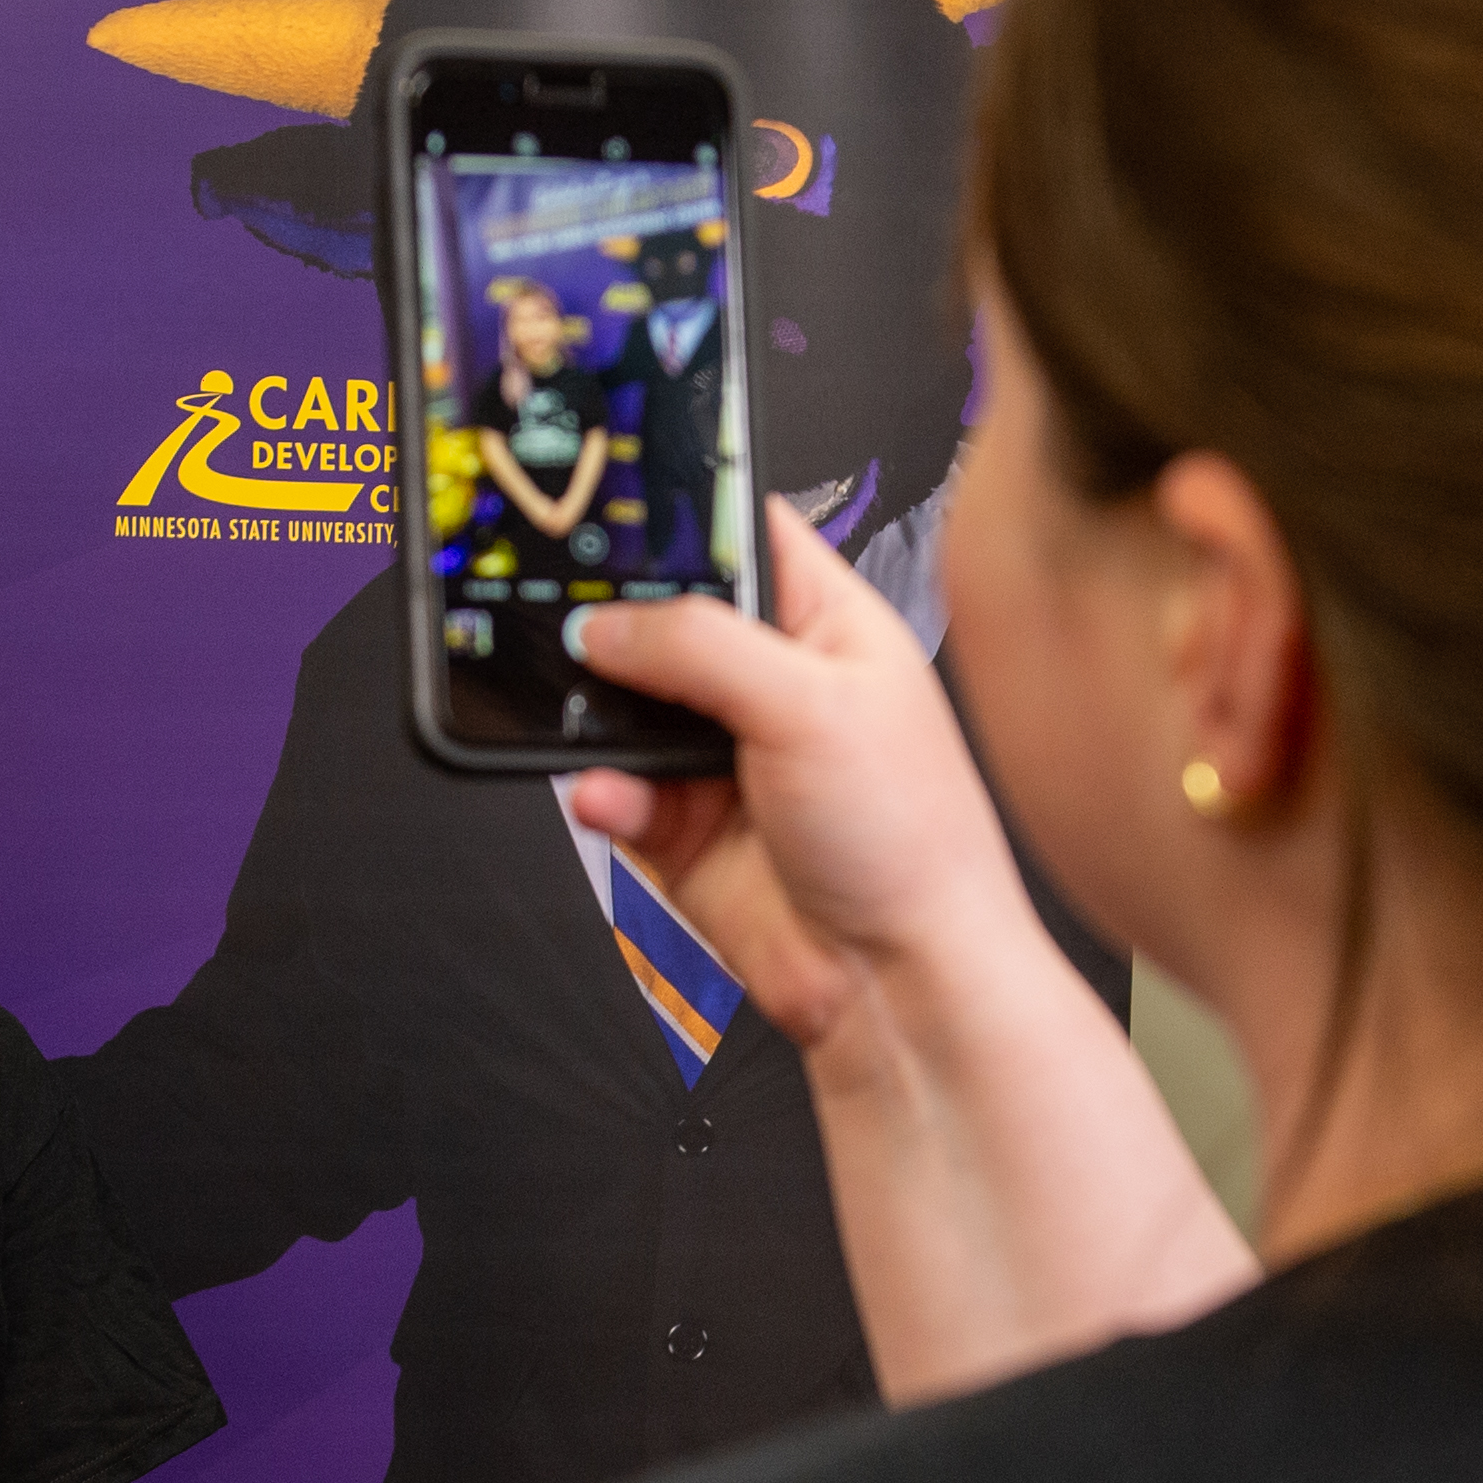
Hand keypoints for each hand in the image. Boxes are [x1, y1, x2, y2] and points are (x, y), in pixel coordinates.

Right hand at [559, 502, 1030, 1063]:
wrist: (900, 981)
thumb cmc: (912, 840)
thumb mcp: (812, 706)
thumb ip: (702, 646)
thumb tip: (609, 624)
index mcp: (826, 624)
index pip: (742, 533)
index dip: (680, 513)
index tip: (609, 501)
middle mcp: (771, 684)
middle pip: (663, 619)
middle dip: (613, 625)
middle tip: (570, 621)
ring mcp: (724, 758)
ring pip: (624, 708)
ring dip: (596, 717)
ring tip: (585, 723)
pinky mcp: (686, 831)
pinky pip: (616, 792)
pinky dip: (604, 794)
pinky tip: (612, 798)